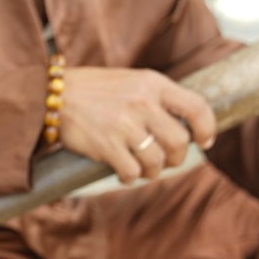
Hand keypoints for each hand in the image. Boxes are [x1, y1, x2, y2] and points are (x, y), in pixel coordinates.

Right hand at [58, 67, 216, 183]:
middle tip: (167, 160)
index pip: (197, 107)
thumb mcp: (131, 81)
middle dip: (176, 158)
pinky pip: (132, 172)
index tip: (204, 141)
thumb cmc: (94, 90)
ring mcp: (124, 125)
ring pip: (157, 161)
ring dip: (153, 171)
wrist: (52, 94)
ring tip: (143, 168)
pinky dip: (130, 177)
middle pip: (179, 142)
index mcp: (152, 83)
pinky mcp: (106, 145)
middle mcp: (142, 103)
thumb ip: (157, 97)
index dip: (207, 128)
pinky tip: (123, 172)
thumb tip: (185, 125)